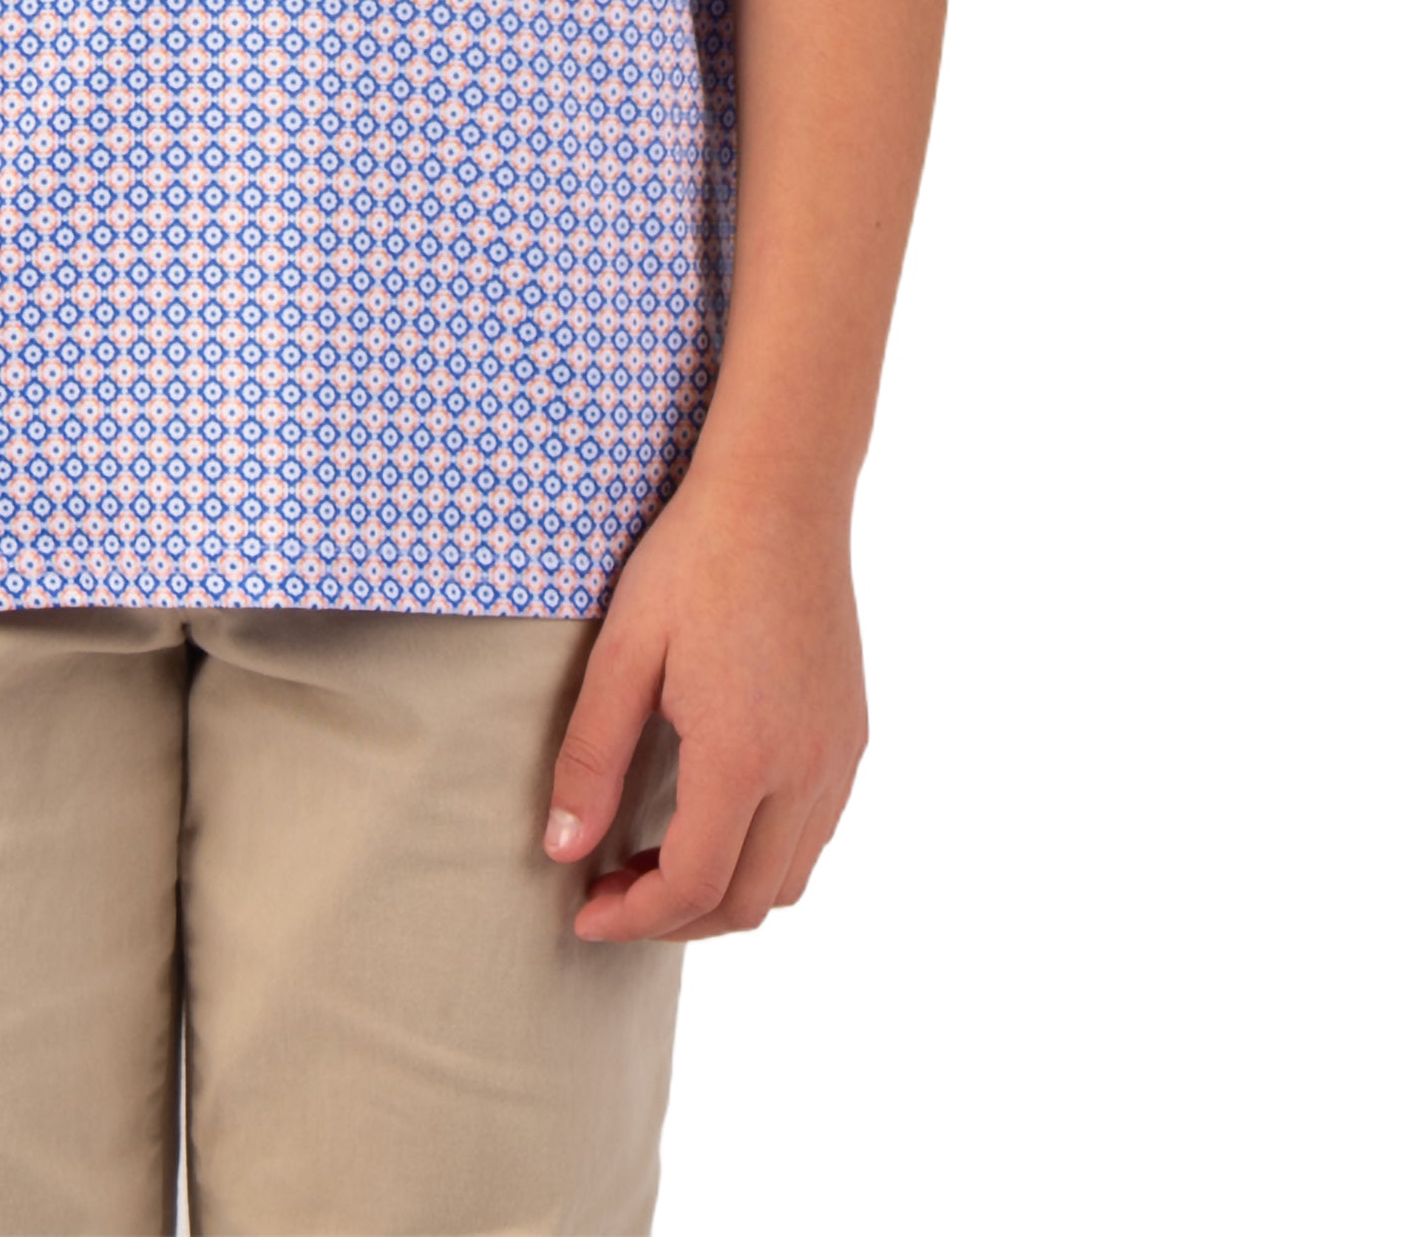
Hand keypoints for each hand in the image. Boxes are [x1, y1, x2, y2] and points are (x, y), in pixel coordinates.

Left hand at [543, 464, 868, 942]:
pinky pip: (815, 833)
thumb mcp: (624, 653)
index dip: (634, 918)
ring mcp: (838, 756)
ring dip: (723, 893)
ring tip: (657, 861)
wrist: (781, 493)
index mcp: (743, 756)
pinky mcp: (851, 735)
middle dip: (674, 919)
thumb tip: (561, 849)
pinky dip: (764, 856)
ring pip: (790, 879)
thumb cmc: (694, 561)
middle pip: (747, 903)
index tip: (584, 913)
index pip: (692, 885)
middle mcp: (805, 771)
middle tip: (611, 891)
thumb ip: (591, 757)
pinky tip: (715, 818)